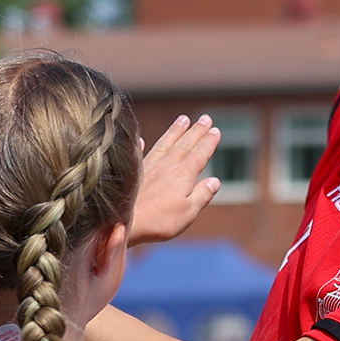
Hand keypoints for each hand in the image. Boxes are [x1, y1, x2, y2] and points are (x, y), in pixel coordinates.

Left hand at [130, 114, 220, 245]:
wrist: (123, 222)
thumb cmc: (158, 221)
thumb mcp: (188, 212)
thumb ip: (202, 195)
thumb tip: (215, 181)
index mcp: (183, 175)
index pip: (200, 154)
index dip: (209, 142)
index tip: (216, 130)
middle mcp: (166, 166)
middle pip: (184, 144)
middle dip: (196, 131)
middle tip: (205, 118)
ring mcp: (148, 167)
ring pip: (165, 144)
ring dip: (175, 131)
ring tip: (183, 119)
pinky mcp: (134, 173)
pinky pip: (140, 154)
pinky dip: (141, 145)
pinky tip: (141, 139)